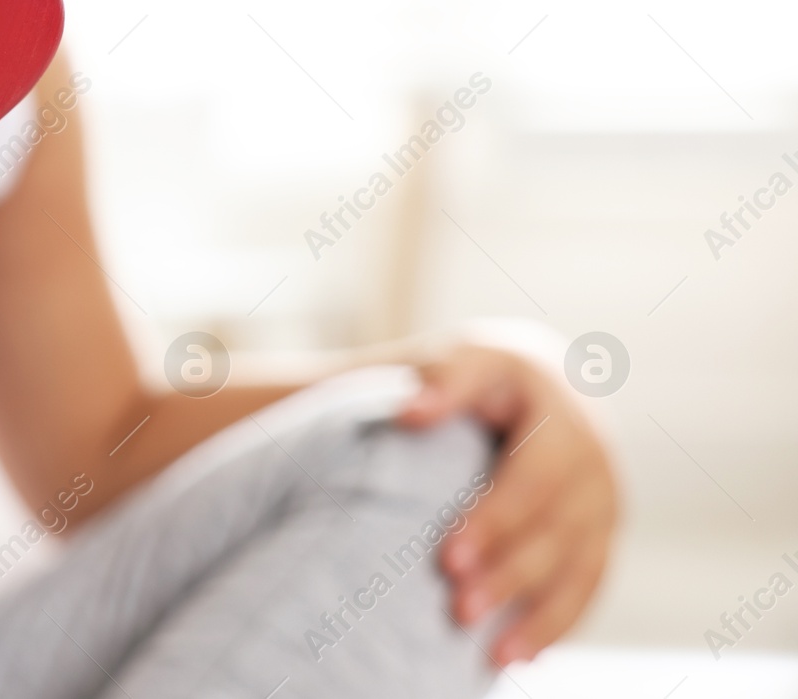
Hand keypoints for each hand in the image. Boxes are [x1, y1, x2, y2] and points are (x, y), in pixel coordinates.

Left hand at [397, 342, 617, 664]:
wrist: (528, 384)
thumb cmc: (473, 376)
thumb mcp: (460, 360)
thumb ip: (440, 383)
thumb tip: (411, 412)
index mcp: (557, 408)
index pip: (530, 472)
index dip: (494, 519)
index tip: (447, 558)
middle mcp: (592, 453)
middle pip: (556, 525)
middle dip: (509, 571)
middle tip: (457, 608)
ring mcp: (604, 497)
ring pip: (577, 562)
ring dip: (535, 609)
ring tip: (490, 651)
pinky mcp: (602, 532)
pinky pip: (587, 584)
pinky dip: (556, 622)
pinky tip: (519, 655)